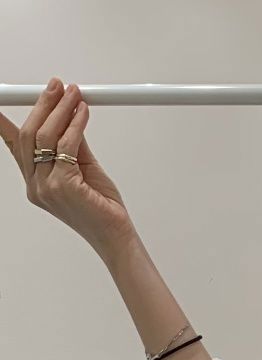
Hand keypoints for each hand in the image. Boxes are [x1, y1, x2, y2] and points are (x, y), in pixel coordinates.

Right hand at [0, 78, 134, 258]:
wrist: (116, 236)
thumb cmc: (102, 209)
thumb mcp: (82, 168)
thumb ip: (71, 143)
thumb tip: (68, 114)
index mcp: (35, 183)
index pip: (15, 144)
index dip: (5, 119)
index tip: (8, 96)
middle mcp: (36, 186)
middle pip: (28, 133)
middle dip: (43, 105)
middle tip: (58, 87)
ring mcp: (46, 187)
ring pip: (44, 136)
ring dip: (60, 109)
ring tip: (74, 94)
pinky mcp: (62, 186)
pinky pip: (66, 144)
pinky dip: (76, 124)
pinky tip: (84, 112)